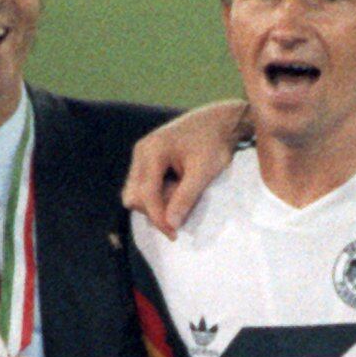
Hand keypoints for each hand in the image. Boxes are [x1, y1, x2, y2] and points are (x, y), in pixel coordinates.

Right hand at [121, 101, 247, 236]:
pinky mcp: (148, 159)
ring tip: (183, 193)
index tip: (174, 235)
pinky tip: (179, 188)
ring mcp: (142, 154)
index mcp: (152, 151)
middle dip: (155, 210)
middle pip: (134, 196)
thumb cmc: (215, 143)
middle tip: (183, 208)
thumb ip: (185, 198)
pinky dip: (159, 194)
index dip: (159, 218)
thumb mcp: (203, 172)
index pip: (146, 195)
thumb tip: (171, 225)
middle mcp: (141, 151)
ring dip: (157, 203)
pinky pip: (144, 185)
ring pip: (136, 192)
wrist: (221, 121)